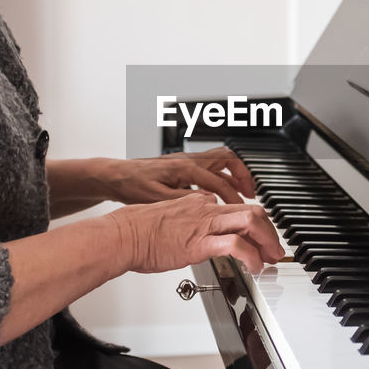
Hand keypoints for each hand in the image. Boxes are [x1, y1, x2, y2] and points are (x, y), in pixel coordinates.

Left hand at [103, 147, 255, 204]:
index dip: (233, 196)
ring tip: (244, 191)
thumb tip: (207, 203)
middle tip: (252, 192)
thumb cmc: (132, 185)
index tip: (241, 210)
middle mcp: (188, 160)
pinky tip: (220, 192)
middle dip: (243, 175)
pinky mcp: (182, 166)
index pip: (218, 180)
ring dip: (234, 174)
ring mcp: (186, 161)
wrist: (116, 176)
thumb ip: (183, 200)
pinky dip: (222, 177)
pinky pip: (210, 166)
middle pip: (227, 159)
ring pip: (220, 161)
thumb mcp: (156, 198)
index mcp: (184, 168)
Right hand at [107, 192, 283, 274]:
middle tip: (274, 249)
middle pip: (253, 210)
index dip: (255, 223)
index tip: (260, 238)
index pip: (237, 208)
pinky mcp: (199, 242)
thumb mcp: (170, 220)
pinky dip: (251, 255)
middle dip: (270, 231)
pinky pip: (235, 244)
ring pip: (250, 221)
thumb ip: (188, 223)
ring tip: (270, 257)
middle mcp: (206, 209)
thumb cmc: (138, 232)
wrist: (122, 235)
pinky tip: (254, 267)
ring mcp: (204, 224)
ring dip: (267, 241)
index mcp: (200, 203)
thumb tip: (196, 236)